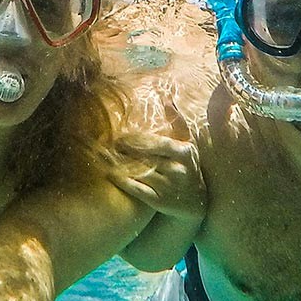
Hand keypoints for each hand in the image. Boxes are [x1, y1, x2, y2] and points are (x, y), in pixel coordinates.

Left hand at [112, 98, 203, 220]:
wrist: (196, 202)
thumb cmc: (188, 166)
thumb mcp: (188, 144)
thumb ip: (178, 122)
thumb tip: (166, 98)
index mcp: (184, 152)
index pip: (157, 143)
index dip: (137, 139)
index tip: (120, 136)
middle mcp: (178, 170)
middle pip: (145, 156)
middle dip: (124, 150)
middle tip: (106, 144)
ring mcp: (169, 187)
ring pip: (139, 172)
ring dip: (120, 164)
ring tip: (103, 156)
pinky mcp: (159, 201)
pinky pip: (137, 190)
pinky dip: (123, 181)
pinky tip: (110, 174)